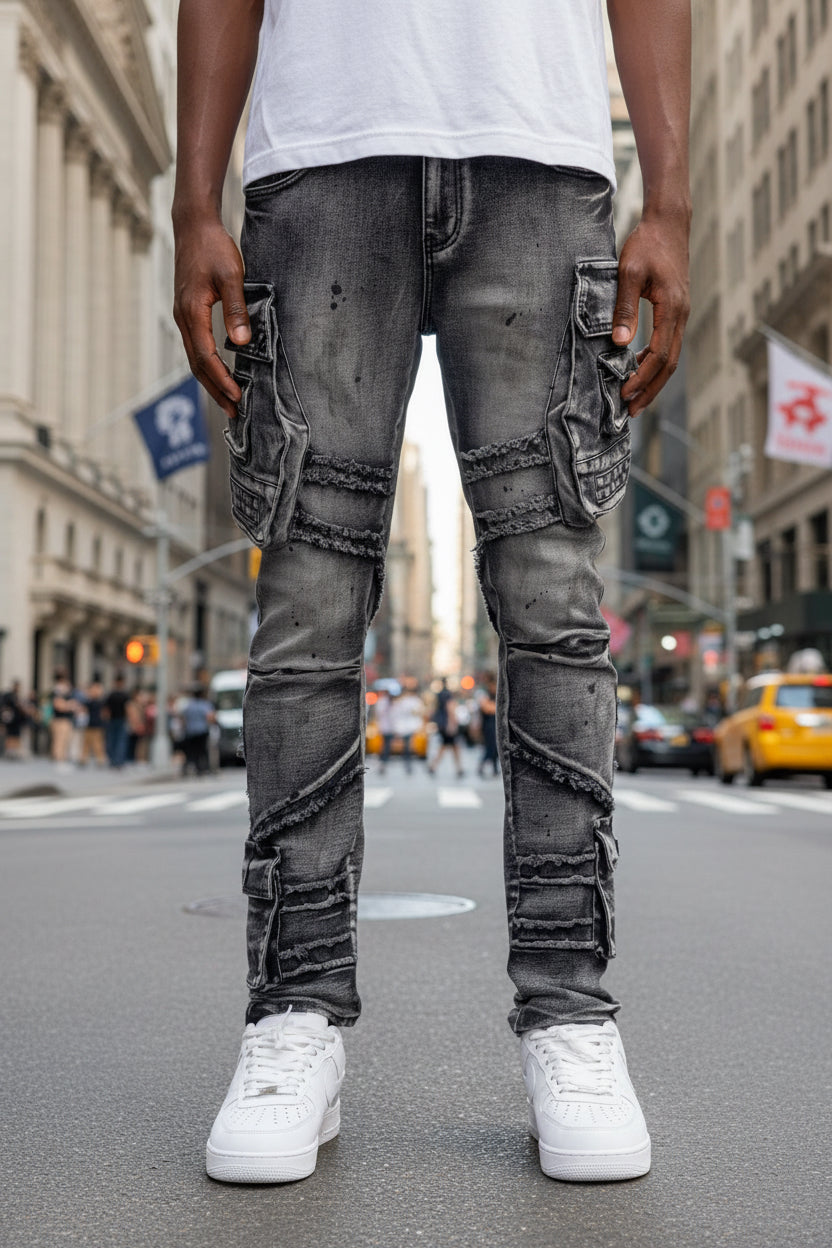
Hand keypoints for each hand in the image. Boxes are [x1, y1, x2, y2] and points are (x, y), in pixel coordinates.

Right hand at [173, 215, 251, 418]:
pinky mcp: (187, 312)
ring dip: (210, 381)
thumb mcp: (232, 276)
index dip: (222, 380)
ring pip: (194, 358)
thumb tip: (241, 342)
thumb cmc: (213, 247)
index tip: (237, 396)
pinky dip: (206, 365)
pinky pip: (195, 346)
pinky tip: (219, 372)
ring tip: (227, 400)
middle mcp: (183, 318)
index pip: (206, 357)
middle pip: (197, 365)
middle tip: (233, 411)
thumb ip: (237, 309)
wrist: (193, 226)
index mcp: (192, 312)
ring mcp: (183, 316)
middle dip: (215, 390)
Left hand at [612, 210, 690, 418]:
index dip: (642, 378)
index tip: (625, 395)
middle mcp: (681, 315)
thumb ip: (624, 309)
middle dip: (650, 389)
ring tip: (634, 398)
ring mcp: (681, 314)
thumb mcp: (628, 274)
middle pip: (670, 364)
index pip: (659, 355)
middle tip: (631, 411)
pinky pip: (668, 344)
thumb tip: (621, 344)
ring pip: (671, 357)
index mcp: (672, 309)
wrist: (669, 223)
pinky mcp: (675, 310)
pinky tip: (638, 368)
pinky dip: (655, 362)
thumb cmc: (647, 244)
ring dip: (653, 380)